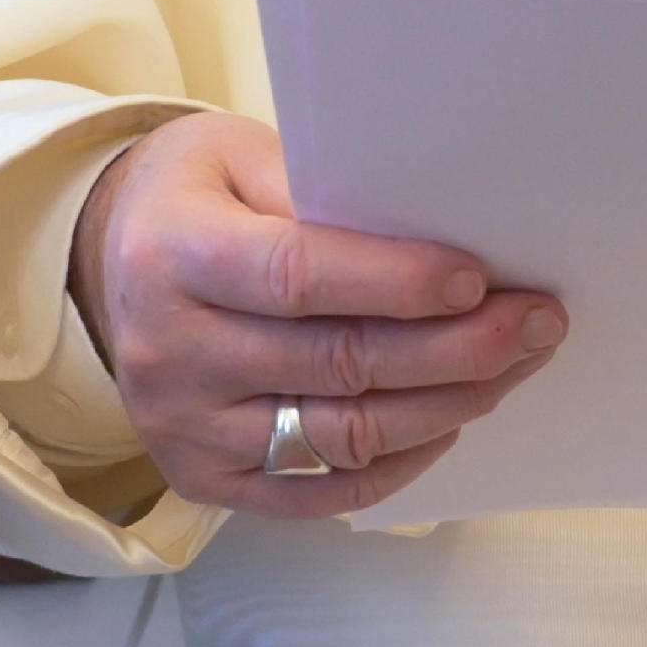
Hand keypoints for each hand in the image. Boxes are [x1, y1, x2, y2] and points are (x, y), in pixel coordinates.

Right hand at [70, 111, 565, 518]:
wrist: (110, 258)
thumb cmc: (198, 195)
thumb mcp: (243, 155)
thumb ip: (325, 195)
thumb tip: (445, 230)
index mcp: (175, 255)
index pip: (297, 278)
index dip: (396, 282)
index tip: (478, 279)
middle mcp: (170, 352)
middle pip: (337, 364)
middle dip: (454, 347)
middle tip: (535, 322)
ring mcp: (184, 428)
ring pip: (341, 435)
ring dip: (447, 404)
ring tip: (512, 366)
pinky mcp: (203, 479)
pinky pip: (318, 491)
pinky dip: (397, 462)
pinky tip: (449, 420)